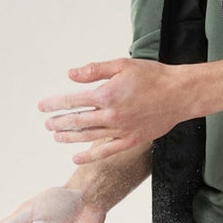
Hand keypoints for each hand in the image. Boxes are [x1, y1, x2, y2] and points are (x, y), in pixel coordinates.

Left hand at [38, 59, 191, 162]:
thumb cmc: (153, 77)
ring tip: (56, 136)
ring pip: (87, 136)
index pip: (73, 100)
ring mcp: (121, 130)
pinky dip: (89, 156)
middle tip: (47, 123)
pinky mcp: (131, 140)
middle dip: (58, 121)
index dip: (55, 104)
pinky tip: (76, 158)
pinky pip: (106, 151)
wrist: (180, 94)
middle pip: (77, 121)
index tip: (43, 106)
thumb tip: (70, 74)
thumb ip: (94, 70)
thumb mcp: (122, 65)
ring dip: (69, 137)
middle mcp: (111, 115)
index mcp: (106, 94)